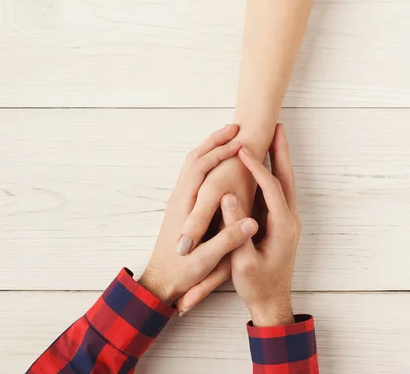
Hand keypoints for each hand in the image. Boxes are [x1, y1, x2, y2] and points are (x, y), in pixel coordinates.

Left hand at [138, 125, 258, 303]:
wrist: (159, 282)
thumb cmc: (180, 273)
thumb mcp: (206, 261)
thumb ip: (227, 241)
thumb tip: (250, 223)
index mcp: (184, 207)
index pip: (200, 169)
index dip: (219, 154)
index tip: (240, 143)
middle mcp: (179, 198)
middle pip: (194, 159)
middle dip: (214, 141)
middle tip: (235, 127)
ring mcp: (179, 201)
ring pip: (192, 165)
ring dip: (209, 148)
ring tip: (229, 136)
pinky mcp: (182, 206)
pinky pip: (193, 175)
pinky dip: (206, 161)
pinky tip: (218, 161)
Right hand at [230, 124, 300, 325]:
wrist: (272, 302)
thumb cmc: (257, 285)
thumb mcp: (242, 260)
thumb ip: (235, 228)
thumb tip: (227, 196)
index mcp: (283, 226)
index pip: (270, 188)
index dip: (256, 167)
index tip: (242, 149)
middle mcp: (289, 219)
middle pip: (286, 178)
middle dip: (280, 151)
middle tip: (276, 126)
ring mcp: (287, 221)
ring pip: (284, 183)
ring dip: (279, 159)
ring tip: (273, 137)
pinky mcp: (280, 224)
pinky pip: (278, 192)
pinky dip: (273, 173)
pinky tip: (265, 165)